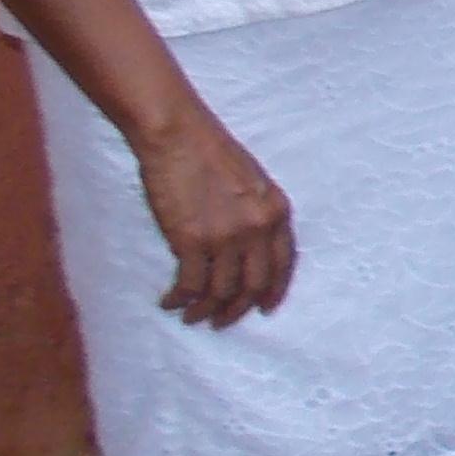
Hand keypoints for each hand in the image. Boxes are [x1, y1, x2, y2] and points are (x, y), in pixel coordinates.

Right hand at [135, 108, 294, 326]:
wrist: (178, 135)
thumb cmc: (209, 152)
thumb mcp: (253, 182)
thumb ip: (258, 214)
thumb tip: (250, 250)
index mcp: (277, 211)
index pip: (283, 265)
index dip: (274, 291)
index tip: (264, 308)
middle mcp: (258, 228)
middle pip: (254, 285)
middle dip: (237, 310)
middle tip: (221, 320)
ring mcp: (226, 237)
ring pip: (221, 292)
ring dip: (205, 311)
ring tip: (192, 317)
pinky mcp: (192, 241)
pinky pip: (190, 285)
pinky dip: (180, 300)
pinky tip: (170, 302)